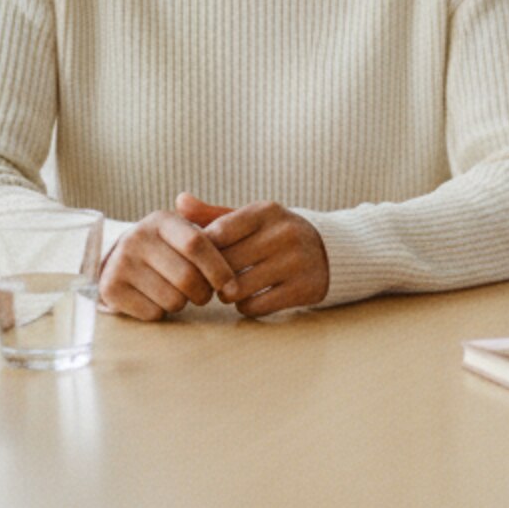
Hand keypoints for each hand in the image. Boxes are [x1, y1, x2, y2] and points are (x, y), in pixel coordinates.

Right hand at [97, 205, 236, 320]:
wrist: (119, 262)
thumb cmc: (166, 250)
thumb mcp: (184, 233)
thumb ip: (214, 239)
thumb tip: (231, 263)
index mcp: (161, 220)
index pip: (196, 244)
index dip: (219, 269)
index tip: (231, 287)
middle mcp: (137, 237)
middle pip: (187, 277)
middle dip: (204, 293)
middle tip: (203, 294)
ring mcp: (120, 262)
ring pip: (172, 299)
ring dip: (183, 303)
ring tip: (177, 294)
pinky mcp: (110, 288)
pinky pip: (153, 313)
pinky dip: (162, 313)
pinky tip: (156, 299)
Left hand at [176, 193, 329, 316]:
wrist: (329, 251)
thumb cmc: (274, 235)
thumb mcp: (250, 219)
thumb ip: (213, 213)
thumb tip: (179, 201)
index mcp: (267, 211)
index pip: (218, 233)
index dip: (203, 251)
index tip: (201, 259)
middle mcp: (284, 233)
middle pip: (225, 264)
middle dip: (212, 276)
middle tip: (211, 279)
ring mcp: (296, 262)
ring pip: (238, 288)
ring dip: (227, 294)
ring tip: (229, 289)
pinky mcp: (303, 288)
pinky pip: (256, 306)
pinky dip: (246, 306)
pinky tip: (250, 298)